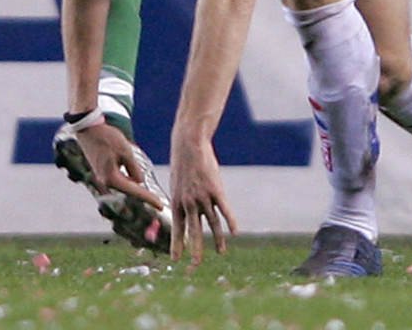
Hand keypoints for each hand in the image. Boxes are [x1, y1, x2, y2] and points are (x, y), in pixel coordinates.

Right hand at [75, 122, 166, 208]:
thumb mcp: (126, 152)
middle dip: (141, 192)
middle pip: (129, 188)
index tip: (161, 207)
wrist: (87, 128)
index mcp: (112, 178)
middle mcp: (105, 181)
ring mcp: (102, 176)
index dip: (149, 198)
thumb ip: (134, 169)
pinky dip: (126, 174)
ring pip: (123, 182)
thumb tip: (139, 181)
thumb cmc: (107, 138)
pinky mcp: (101, 170)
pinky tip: (128, 167)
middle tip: (156, 200)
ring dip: (132, 180)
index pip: (135, 190)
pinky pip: (117, 176)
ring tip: (138, 176)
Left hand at [169, 130, 236, 262]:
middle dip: (195, 250)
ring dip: (218, 240)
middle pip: (194, 231)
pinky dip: (230, 220)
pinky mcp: (216, 189)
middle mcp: (189, 202)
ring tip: (221, 253)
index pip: (177, 229)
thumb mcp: (176, 184)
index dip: (177, 245)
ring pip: (212, 223)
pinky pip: (224, 209)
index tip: (176, 260)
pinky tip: (235, 232)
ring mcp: (203, 196)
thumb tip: (182, 213)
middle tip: (194, 265)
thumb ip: (181, 200)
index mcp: (177, 202)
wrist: (189, 145)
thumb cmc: (183, 165)